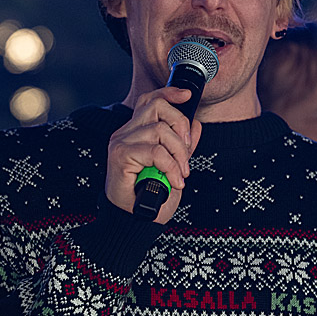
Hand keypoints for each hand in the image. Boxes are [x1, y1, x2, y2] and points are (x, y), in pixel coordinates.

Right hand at [105, 87, 201, 223]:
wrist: (134, 222)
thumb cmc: (150, 197)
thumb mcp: (174, 166)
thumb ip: (182, 145)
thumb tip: (196, 124)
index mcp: (136, 132)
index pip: (150, 100)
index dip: (169, 93)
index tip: (187, 95)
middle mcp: (125, 133)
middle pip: (157, 106)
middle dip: (180, 125)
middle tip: (187, 150)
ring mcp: (121, 143)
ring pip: (159, 130)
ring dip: (178, 152)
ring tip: (181, 173)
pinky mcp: (120, 156)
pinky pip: (155, 151)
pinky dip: (171, 166)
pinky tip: (175, 180)